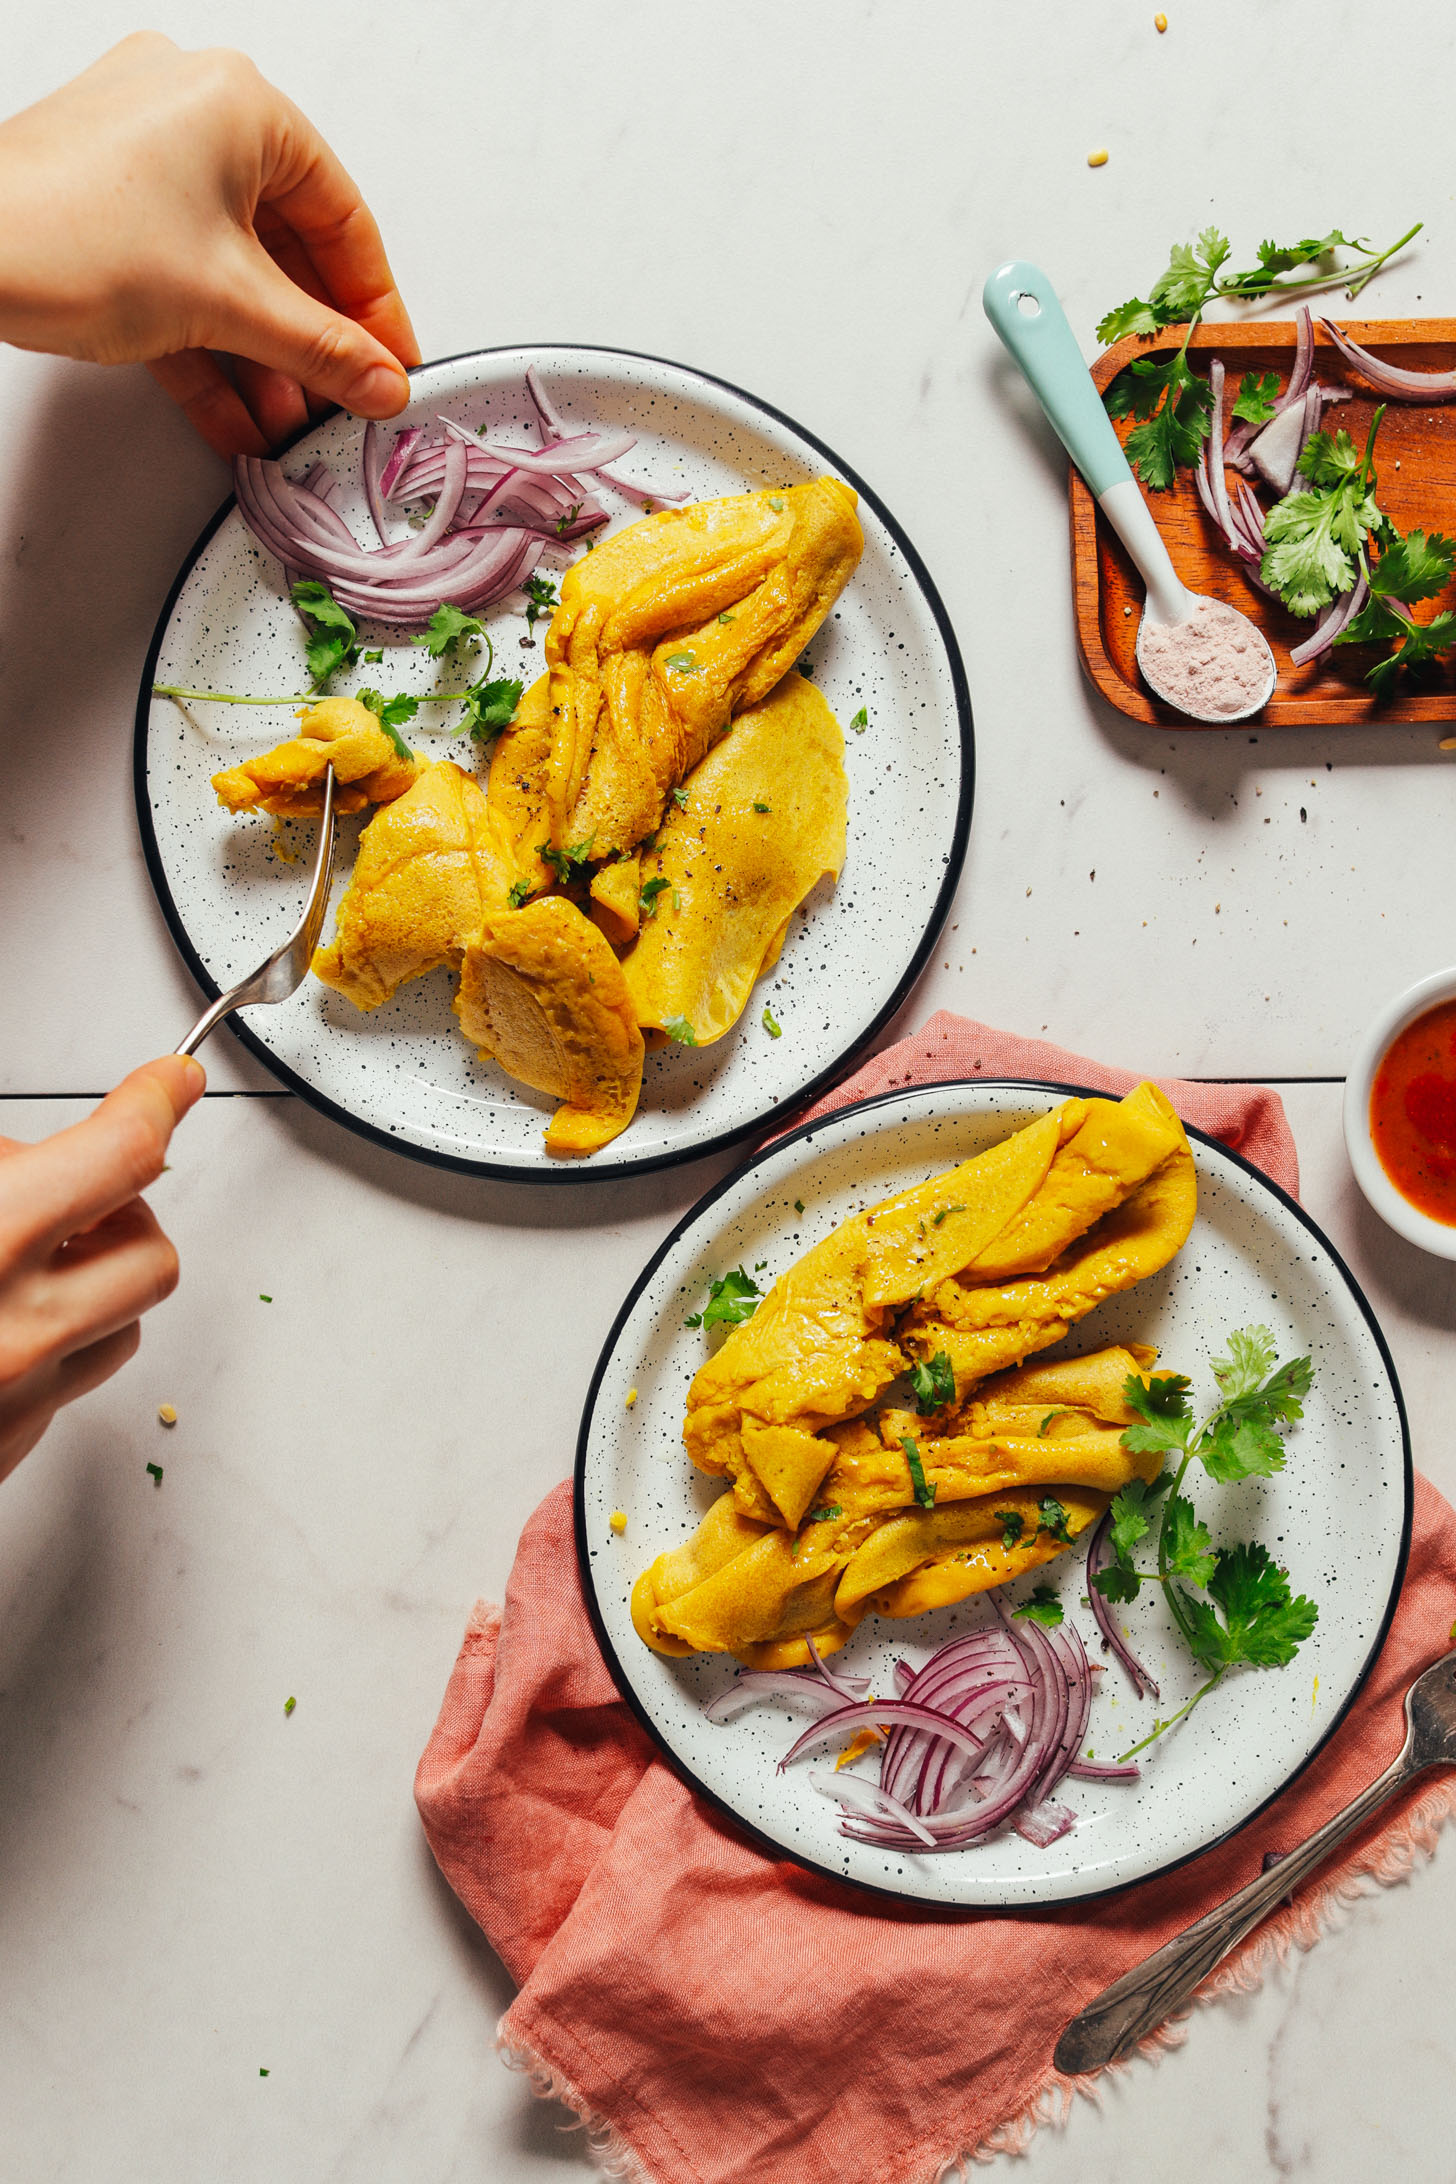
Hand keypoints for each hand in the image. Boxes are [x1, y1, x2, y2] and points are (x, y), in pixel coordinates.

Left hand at [0, 32, 419, 457]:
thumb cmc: (65, 234)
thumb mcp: (229, 305)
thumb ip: (321, 350)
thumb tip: (377, 379)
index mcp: (239, 104)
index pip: (343, 217)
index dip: (376, 306)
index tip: (392, 363)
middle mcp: (193, 114)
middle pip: (285, 250)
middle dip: (310, 346)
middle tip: (343, 403)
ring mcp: (143, 159)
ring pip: (230, 273)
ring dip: (261, 359)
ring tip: (288, 427)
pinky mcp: (106, 209)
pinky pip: (181, 280)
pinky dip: (209, 346)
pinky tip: (235, 415)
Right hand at [0, 1057, 204, 1485]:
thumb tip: (20, 1157)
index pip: (121, 1153)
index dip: (154, 1102)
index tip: (168, 1083)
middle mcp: (16, 1331)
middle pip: (150, 1251)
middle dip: (119, 1214)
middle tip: (66, 1192)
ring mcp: (14, 1401)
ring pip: (121, 1325)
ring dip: (88, 1284)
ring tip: (17, 1262)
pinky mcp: (2, 1451)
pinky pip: (64, 1386)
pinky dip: (45, 1346)